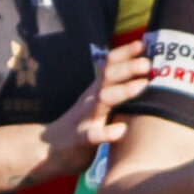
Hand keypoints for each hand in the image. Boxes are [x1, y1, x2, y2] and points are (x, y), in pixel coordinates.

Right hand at [34, 40, 146, 182]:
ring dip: (122, 91)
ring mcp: (83, 119)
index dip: (125, 54)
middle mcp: (90, 101)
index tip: (144, 43)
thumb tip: (141, 80)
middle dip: (127, 68)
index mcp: (95, 92)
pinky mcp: (78, 141)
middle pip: (107, 78)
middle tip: (148, 62)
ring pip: (102, 101)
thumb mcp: (97, 106)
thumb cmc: (79, 127)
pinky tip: (121, 131)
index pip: (109, 66)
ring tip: (142, 85)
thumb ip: (114, 93)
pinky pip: (91, 136)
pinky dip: (106, 133)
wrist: (44, 150)